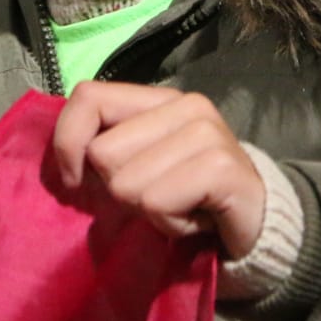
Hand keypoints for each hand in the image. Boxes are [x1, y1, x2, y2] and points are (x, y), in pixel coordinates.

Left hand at [53, 81, 263, 259]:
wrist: (255, 222)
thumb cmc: (189, 196)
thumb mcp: (140, 167)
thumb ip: (106, 151)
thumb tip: (65, 165)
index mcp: (159, 98)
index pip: (88, 96)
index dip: (68, 142)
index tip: (78, 181)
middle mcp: (186, 105)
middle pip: (103, 152)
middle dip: (120, 190)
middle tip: (157, 196)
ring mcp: (207, 132)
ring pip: (127, 183)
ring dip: (148, 213)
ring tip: (179, 207)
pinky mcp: (222, 167)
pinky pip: (156, 203)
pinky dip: (169, 224)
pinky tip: (194, 219)